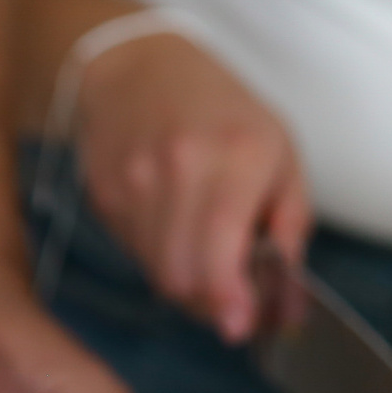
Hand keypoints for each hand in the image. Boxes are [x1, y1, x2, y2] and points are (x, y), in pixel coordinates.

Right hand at [74, 32, 311, 342]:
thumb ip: (288, 225)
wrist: (137, 67)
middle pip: (182, 276)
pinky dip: (158, 255)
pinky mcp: (103, 195)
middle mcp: (177, 170)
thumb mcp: (281, 153)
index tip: (239, 326)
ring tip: (203, 254)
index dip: (228, 300)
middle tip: (232, 297)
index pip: (220, 251)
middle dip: (210, 300)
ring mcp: (132, 184)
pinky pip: (133, 250)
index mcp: (234, 157)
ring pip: (155, 270)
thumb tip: (285, 299)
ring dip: (184, 279)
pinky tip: (171, 227)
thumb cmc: (223, 110)